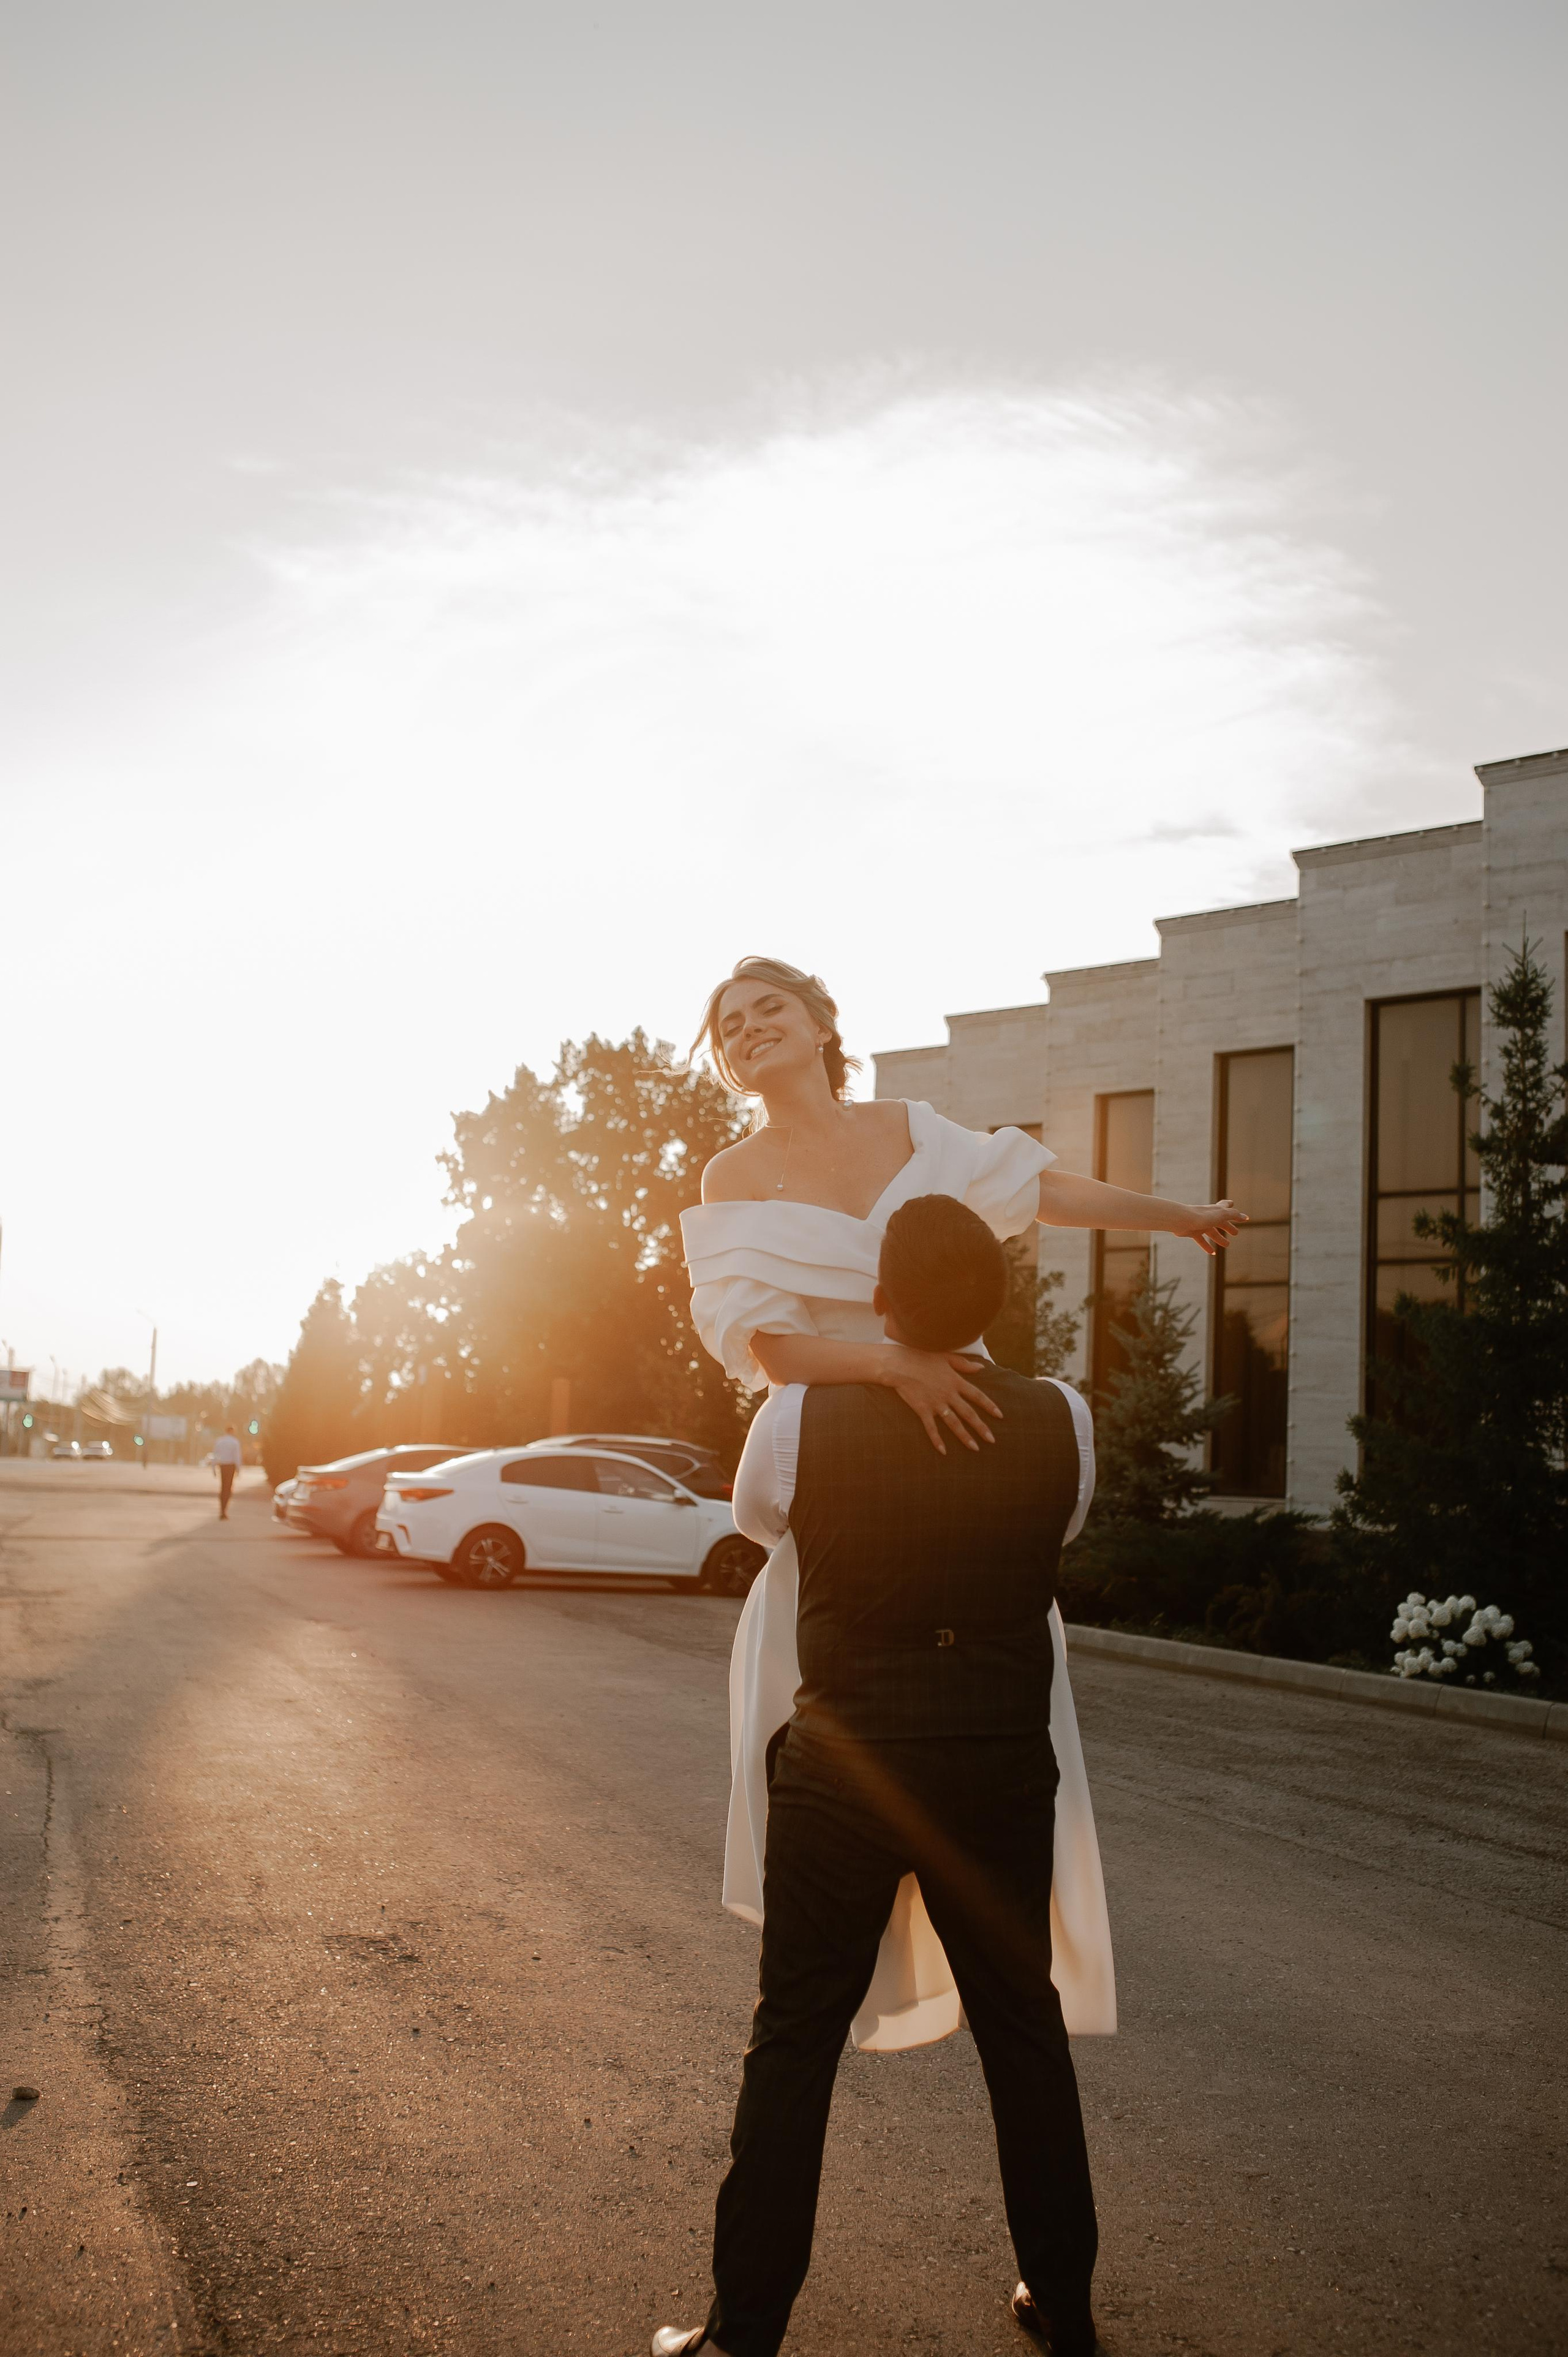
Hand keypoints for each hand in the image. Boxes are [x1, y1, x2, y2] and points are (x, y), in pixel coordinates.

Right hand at [882, 1346, 1002, 1453]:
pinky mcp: (923, 1410)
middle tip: (992, 1440)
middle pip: (969, 1413)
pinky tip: (943, 1451)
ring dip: (965, 1436)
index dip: (989, 1406)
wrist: (899, 1364)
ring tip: (975, 1448)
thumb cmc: (922, 1357)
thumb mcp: (946, 1357)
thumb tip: (981, 1367)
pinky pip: (931, 1428)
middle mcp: (949, 1394)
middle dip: (981, 1427)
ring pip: (954, 1423)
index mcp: (955, 1382)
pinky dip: (937, 1440)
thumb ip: (964, 1364)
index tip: (1000, 1415)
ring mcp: (936, 1403)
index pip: (977, 1396)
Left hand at [1173, 1199, 1247, 1255]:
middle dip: (1228, 1226)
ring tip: (1227, 1245)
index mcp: (1216, 1209)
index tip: (1236, 1210)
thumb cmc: (1203, 1216)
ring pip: (1212, 1232)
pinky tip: (1212, 1253)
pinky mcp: (1193, 1232)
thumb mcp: (1222, 1215)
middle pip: (1221, 1222)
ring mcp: (1200, 1224)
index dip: (1233, 1210)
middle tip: (1235, 1233)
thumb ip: (1234, 1215)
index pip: (1226, 1206)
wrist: (1182, 1220)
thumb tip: (1245, 1217)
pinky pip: (1201, 1240)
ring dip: (1220, 1238)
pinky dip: (1207, 1246)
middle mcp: (1208, 1216)